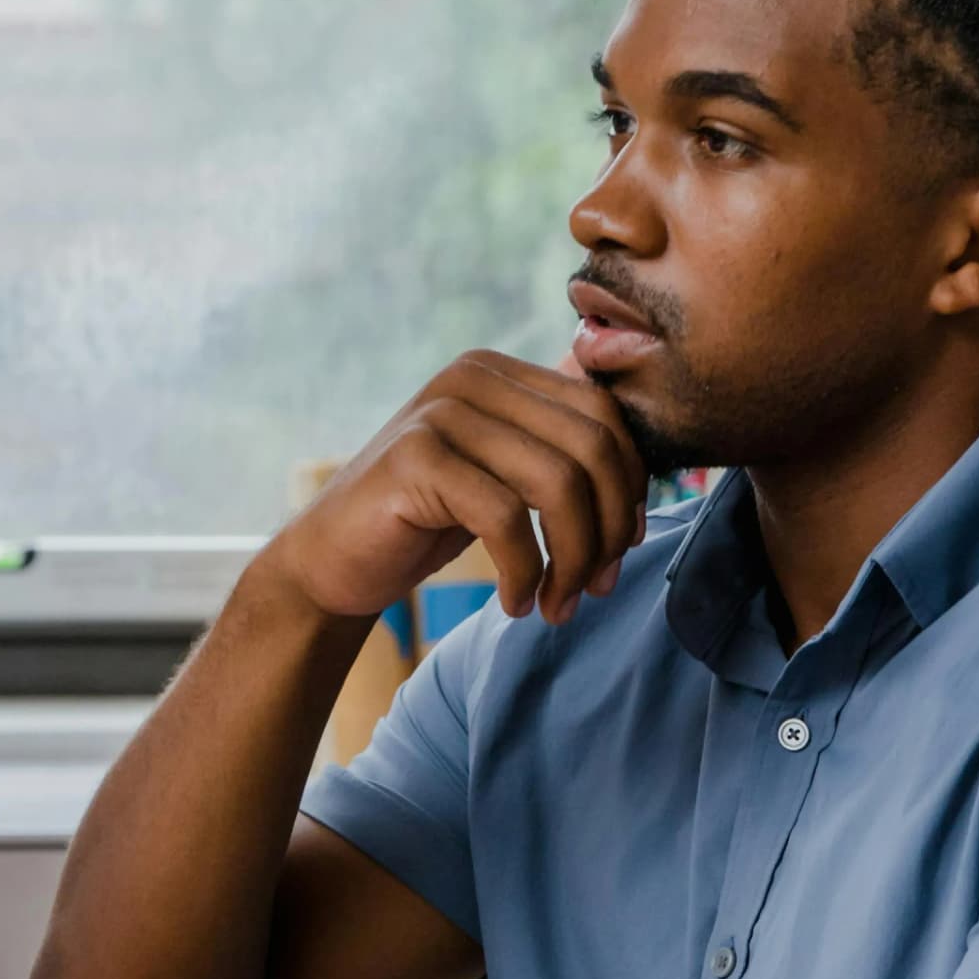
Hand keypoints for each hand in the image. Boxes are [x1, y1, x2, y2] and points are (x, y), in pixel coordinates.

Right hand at [262, 351, 646, 626]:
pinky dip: (525, 573)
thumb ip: (557, 457)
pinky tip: (515, 603)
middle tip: (596, 589)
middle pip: (592, 447)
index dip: (629, 488)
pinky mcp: (414, 459)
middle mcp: (472, 377)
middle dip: (609, 530)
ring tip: (559, 606)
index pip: (604, 415)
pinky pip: (504, 518)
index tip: (621, 552)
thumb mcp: (502, 479)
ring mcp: (440, 413)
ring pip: (558, 483)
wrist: (332, 561)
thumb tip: (646, 478)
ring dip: (573, 560)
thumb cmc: (427, 523)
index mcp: (501, 372)